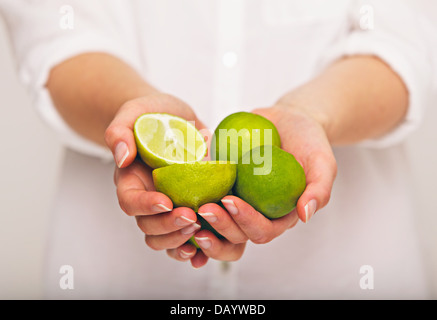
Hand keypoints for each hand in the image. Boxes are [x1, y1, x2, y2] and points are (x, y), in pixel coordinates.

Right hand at [105, 93, 211, 265]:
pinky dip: (195, 249)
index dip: (145, 206)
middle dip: (168, 226)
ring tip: (200, 228)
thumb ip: (121, 131)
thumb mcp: (134, 112)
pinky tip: (206, 251)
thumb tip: (122, 156)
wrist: (173, 118)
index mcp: (131, 180)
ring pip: (165, 238)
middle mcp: (148, 199)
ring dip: (181, 239)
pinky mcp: (188, 207)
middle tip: (191, 216)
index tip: (165, 201)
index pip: (130, 202)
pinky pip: (187, 237)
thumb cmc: (151, 114)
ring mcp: (168, 206)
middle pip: (148, 227)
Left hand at [175, 104, 335, 267]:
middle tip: (204, 209)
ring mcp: (238, 199)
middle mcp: (256, 213)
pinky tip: (176, 190)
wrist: (289, 120)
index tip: (230, 201)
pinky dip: (191, 198)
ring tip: (186, 209)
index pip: (262, 231)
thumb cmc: (309, 142)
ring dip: (202, 222)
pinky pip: (205, 195)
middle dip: (219, 226)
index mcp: (278, 216)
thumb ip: (319, 189)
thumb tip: (305, 215)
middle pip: (236, 233)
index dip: (245, 223)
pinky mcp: (222, 184)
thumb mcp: (323, 163)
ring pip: (217, 222)